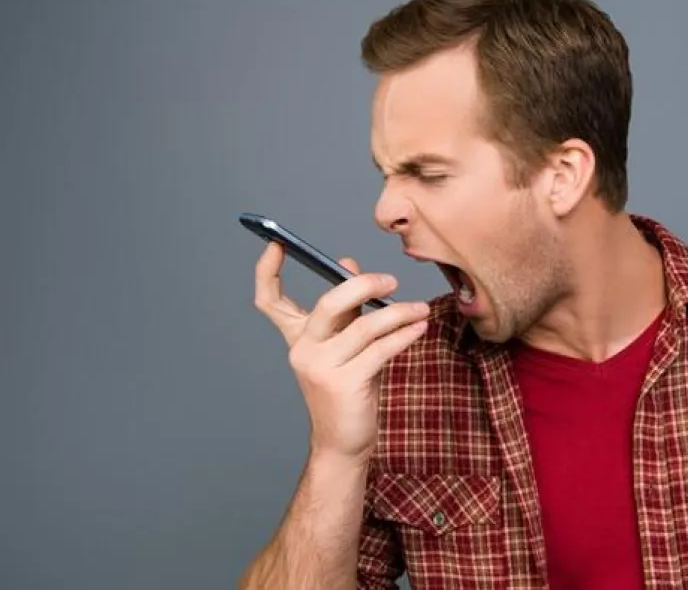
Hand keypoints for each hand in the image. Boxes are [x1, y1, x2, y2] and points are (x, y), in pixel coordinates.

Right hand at [253, 241, 428, 460]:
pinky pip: (381, 349)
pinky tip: (419, 328)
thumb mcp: (344, 346)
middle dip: (362, 285)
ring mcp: (322, 367)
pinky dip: (404, 335)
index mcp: (298, 338)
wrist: (343, 443)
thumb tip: (348, 264)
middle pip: (328, 303)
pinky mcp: (345, 383)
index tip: (276, 244)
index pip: (270, 302)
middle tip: (391, 281)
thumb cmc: (348, 390)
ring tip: (420, 310)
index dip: (267, 271)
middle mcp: (304, 350)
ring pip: (365, 326)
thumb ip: (346, 309)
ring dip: (398, 313)